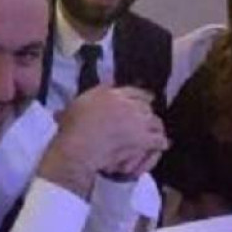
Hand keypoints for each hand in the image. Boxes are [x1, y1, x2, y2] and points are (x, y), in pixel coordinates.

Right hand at [41, 86, 168, 194]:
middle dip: (147, 114)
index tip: (144, 101)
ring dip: (155, 128)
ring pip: (154, 121)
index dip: (140, 97)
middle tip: (147, 121)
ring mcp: (135, 120)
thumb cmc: (71, 129)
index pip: (133, 91)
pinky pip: (158, 139)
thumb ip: (94, 93)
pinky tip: (160, 145)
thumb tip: (107, 83)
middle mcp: (125, 103)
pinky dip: (160, 143)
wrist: (78, 148)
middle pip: (145, 106)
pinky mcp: (142, 137)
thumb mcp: (77, 104)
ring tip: (155, 134)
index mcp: (110, 93)